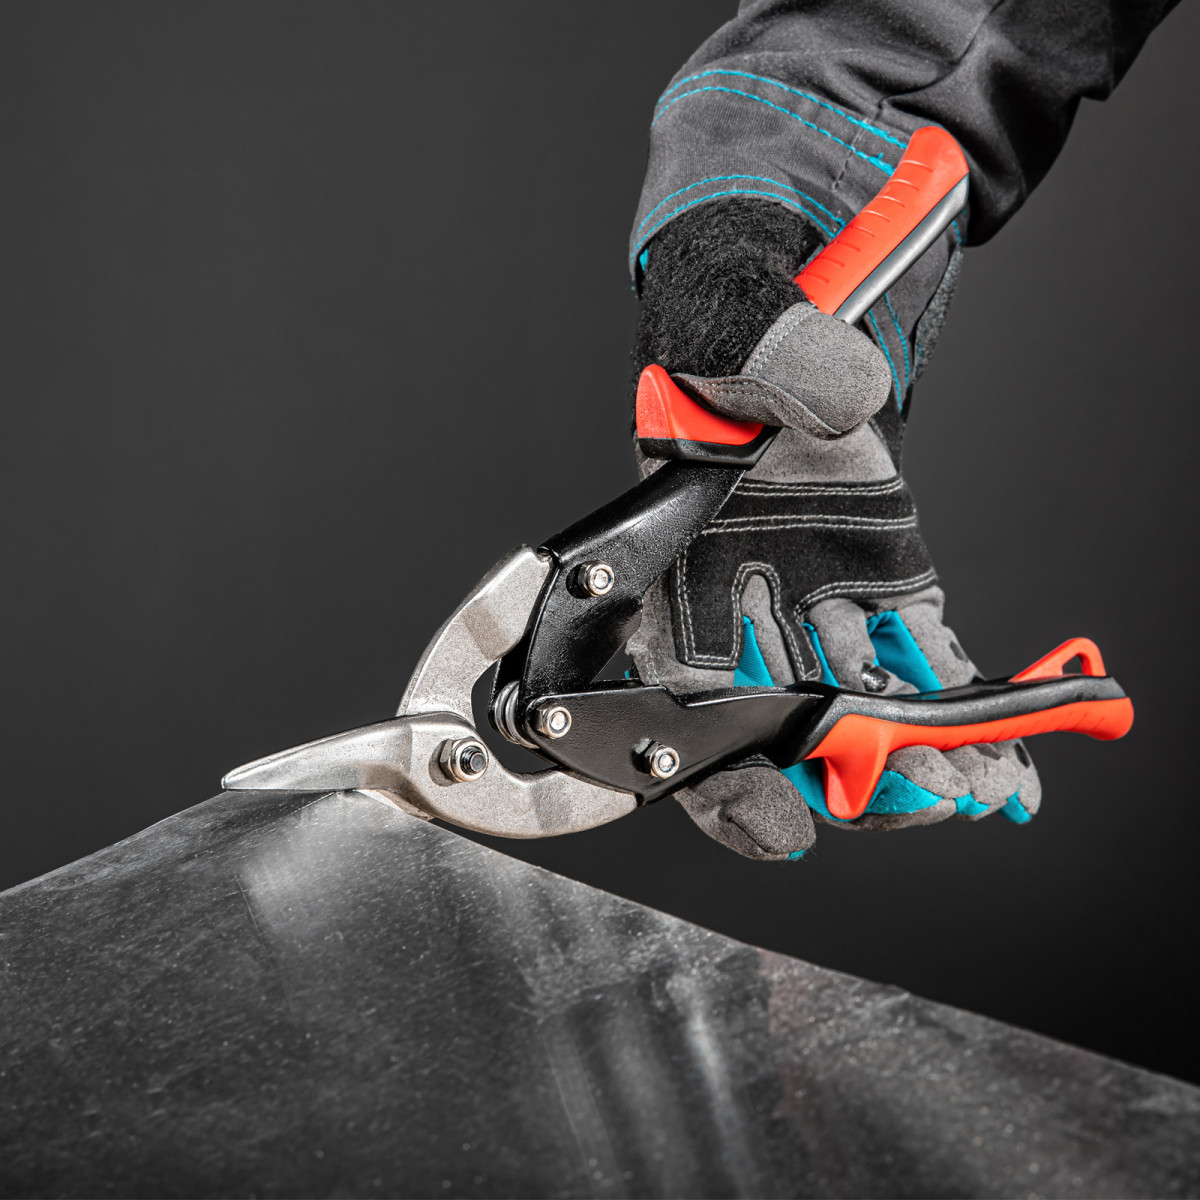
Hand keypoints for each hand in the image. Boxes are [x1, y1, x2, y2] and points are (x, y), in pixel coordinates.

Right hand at [626, 198, 1038, 860]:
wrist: (797, 269)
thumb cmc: (731, 289)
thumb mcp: (727, 304)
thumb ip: (765, 350)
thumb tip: (836, 402)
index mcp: (666, 555)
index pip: (667, 695)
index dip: (713, 774)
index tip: (779, 821)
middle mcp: (732, 590)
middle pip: (776, 721)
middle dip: (848, 774)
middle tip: (921, 792)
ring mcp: (811, 584)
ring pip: (855, 699)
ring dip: (914, 751)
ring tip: (980, 781)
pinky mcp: (883, 566)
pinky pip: (917, 648)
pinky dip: (960, 698)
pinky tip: (1008, 741)